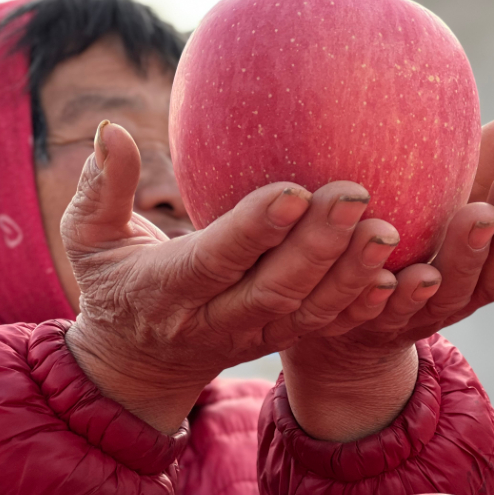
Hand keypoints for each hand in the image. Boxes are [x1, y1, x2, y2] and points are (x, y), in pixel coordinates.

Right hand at [64, 122, 402, 432]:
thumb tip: (111, 128)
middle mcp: (216, 319)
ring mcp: (255, 334)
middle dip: (318, 247)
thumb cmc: (115, 286)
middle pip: (274, 288)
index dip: (253, 230)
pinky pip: (327, 327)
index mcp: (168, 290)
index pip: (214, 259)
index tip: (294, 191)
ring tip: (389, 232)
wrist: (141, 366)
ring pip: (309, 313)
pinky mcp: (281, 338)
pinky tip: (404, 275)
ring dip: (352, 276)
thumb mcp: (90, 241)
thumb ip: (101, 188)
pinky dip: (363, 305)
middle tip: (358, 197)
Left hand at [281, 112, 493, 440]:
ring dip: (468, 255)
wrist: (341, 306)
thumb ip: (483, 165)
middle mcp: (469, 291)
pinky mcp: (376, 323)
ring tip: (477, 216)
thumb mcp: (447, 198)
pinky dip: (402, 295)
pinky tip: (410, 273)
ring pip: (453, 291)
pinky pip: (390, 312)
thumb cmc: (408, 236)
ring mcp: (424, 312)